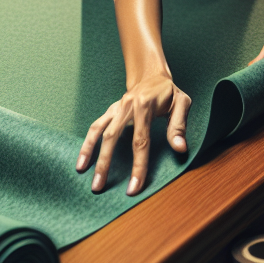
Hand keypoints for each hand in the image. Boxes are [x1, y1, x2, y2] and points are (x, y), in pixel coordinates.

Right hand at [76, 74, 190, 195]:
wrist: (152, 75)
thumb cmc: (169, 93)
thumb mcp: (182, 104)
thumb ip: (179, 126)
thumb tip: (180, 149)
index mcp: (144, 106)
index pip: (140, 141)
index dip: (137, 166)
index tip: (133, 187)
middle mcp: (126, 106)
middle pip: (112, 137)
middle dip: (105, 164)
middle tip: (99, 187)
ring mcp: (116, 108)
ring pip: (99, 131)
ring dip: (89, 152)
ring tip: (81, 172)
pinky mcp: (111, 110)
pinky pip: (95, 126)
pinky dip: (87, 142)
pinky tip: (82, 159)